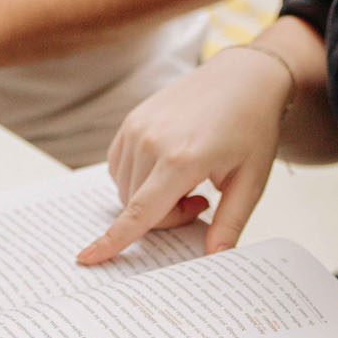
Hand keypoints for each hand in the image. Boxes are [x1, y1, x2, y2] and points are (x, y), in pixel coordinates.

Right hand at [78, 47, 288, 264]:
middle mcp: (152, 141)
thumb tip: (215, 259)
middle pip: (136, 206)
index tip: (86, 258)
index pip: (140, 212)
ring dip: (151, 198)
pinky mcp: (132, 120)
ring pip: (126, 188)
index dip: (113, 240)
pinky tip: (168, 168)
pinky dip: (138, 178)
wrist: (243, 78)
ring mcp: (137, 127)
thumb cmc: (251, 127)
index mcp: (183, 159)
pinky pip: (120, 166)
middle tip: (201, 201)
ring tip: (189, 180)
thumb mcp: (250, 180)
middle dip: (165, 217)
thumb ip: (230, 223)